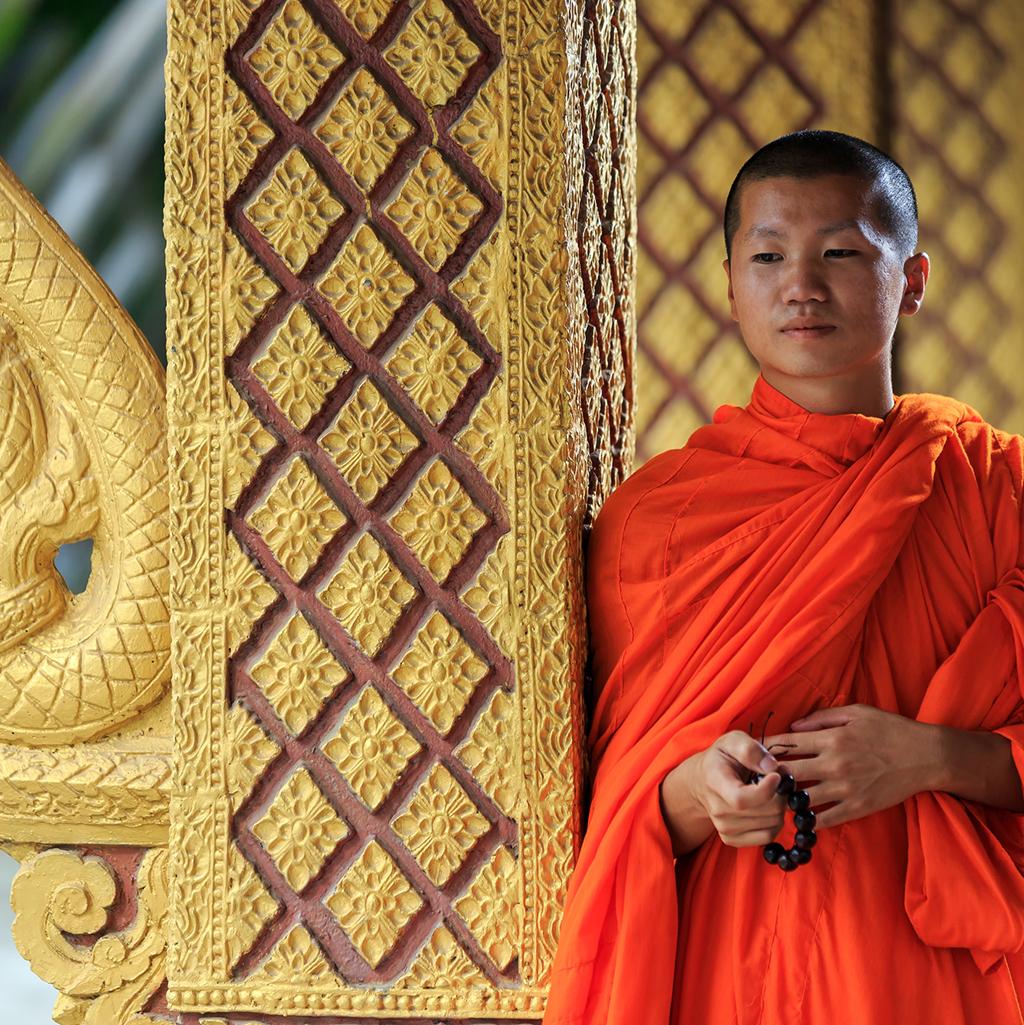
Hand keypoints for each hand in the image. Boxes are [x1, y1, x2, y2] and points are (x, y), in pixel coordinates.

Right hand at [685, 730, 790, 847]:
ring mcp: (724, 828)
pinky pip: (768, 836)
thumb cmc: (721, 759)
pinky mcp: (733, 839)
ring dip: (781, 807)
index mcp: (715, 782)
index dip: (767, 790)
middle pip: (765, 812)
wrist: (702, 782)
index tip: (777, 775)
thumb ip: (750, 749)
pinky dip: (775, 822)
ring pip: (772, 824)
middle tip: (778, 778)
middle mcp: (718, 810)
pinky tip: (767, 807)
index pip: (742, 799)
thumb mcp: (732, 741)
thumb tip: (772, 767)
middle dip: (781, 794)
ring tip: (772, 791)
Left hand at [763, 703, 940, 828]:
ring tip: (771, 801)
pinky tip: (798, 818)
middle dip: (768, 776)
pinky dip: (808, 820)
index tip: (752, 753)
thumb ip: (821, 718)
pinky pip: (825, 818)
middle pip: (788, 773)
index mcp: (831, 739)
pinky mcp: (858, 807)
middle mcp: (834, 764)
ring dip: (785, 800)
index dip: (766, 749)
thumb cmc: (890, 729)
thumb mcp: (856, 712)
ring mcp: (845, 789)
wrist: (926, 756)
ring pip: (802, 798)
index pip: (787, 744)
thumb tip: (793, 726)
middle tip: (755, 780)